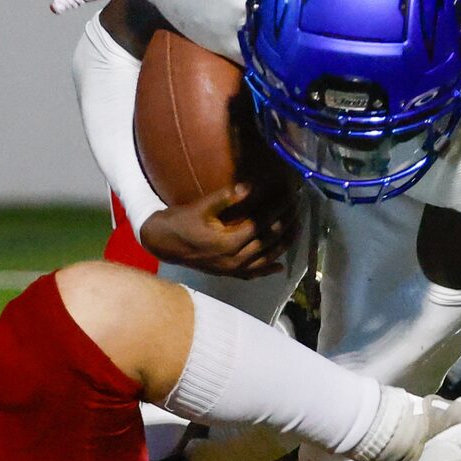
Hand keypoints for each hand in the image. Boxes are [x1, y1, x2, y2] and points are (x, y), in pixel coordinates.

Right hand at [138, 181, 296, 278]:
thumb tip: (250, 186)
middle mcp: (234, 260)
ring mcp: (231, 269)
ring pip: (265, 259)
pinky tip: (279, 267)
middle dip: (286, 224)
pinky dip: (266, 271)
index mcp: (229, 242)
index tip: (290, 197)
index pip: (262, 225)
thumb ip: (226, 197)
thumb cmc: (180, 221)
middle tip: (299, 209)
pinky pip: (251, 274)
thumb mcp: (201, 206)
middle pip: (268, 242)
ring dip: (282, 245)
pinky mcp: (227, 274)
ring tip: (297, 230)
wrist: (161, 243)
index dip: (278, 210)